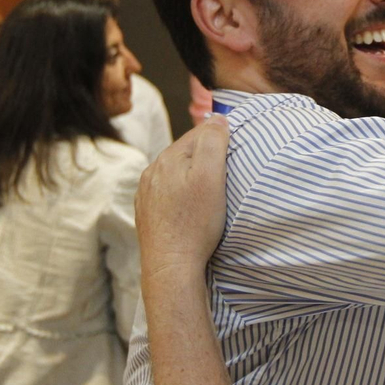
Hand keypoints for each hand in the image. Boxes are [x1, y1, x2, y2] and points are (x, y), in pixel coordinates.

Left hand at [138, 116, 229, 294]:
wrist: (171, 266)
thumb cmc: (194, 223)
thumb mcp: (211, 177)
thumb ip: (213, 142)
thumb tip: (217, 119)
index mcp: (168, 157)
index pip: (199, 133)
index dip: (220, 136)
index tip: (237, 147)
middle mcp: (153, 171)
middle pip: (186, 152)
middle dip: (205, 156)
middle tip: (227, 169)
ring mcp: (147, 193)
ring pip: (176, 172)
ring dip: (192, 174)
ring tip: (210, 188)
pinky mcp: (147, 212)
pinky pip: (168, 192)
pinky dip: (181, 193)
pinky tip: (191, 206)